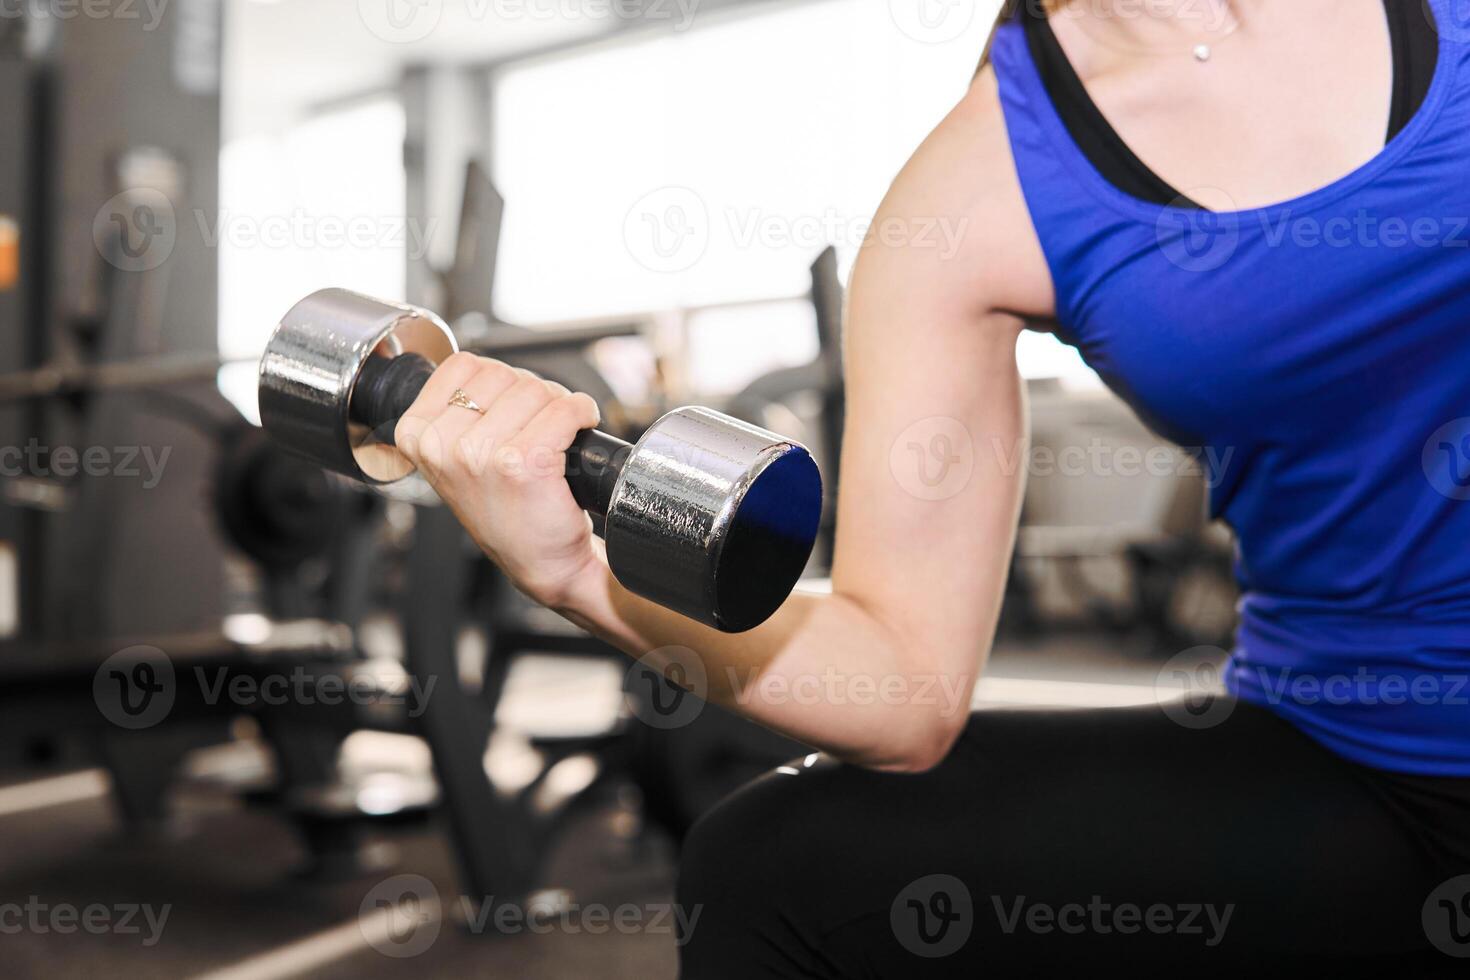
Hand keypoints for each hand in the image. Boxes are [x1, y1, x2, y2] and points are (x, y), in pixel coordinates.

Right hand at [394, 352, 605, 608]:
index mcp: (416, 436)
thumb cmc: (505, 511)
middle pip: (503, 373)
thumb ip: (454, 414)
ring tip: (555, 438)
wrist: (542, 562)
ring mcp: (481, 454)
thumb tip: (484, 370)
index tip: (510, 408)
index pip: (463, 366)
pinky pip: (564, 409)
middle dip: (531, 393)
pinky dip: (581, 413)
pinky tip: (579, 432)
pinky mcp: (523, 462)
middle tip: (538, 428)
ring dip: (558, 405)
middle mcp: (443, 446)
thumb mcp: (453, 462)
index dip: (498, 380)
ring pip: (536, 388)